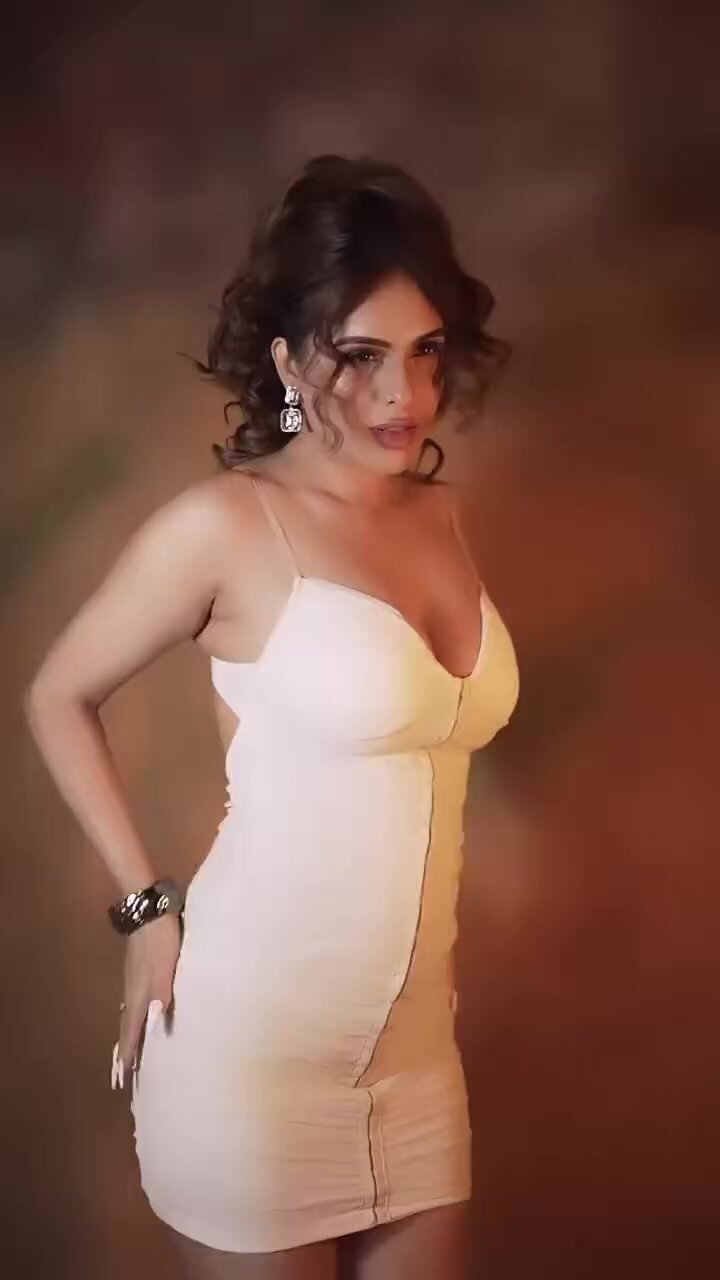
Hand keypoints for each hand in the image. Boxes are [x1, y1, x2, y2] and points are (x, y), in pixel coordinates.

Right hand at [111, 912, 181, 1089]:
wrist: (148, 909)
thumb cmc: (161, 938)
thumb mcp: (166, 965)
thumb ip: (163, 991)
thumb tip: (156, 1023)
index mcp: (139, 993)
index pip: (132, 1029)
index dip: (129, 1052)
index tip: (123, 1077)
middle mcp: (132, 991)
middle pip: (126, 1026)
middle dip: (124, 1050)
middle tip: (120, 1075)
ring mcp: (132, 979)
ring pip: (127, 1014)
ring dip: (127, 1034)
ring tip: (126, 1051)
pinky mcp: (136, 969)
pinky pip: (131, 1002)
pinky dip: (130, 1016)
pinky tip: (134, 1013)